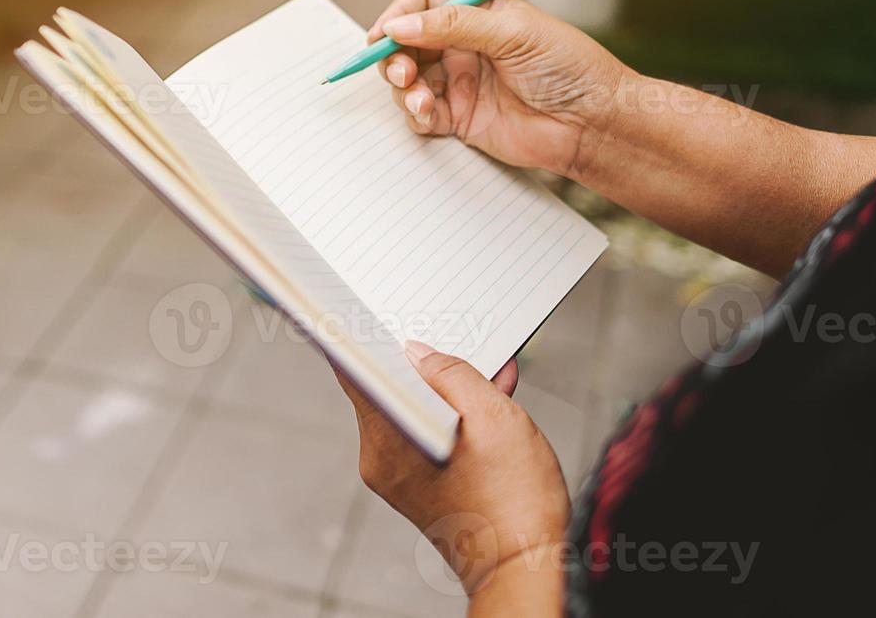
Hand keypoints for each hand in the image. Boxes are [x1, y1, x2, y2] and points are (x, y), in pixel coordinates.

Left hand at [335, 343, 568, 597]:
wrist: (524, 567)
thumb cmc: (514, 499)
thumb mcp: (494, 416)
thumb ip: (453, 375)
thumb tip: (419, 352)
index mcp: (388, 435)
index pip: (352, 371)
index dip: (354, 335)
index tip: (354, 307)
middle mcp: (380, 457)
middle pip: (386, 387)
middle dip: (423, 363)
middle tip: (457, 343)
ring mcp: (394, 475)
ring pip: (409, 409)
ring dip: (444, 390)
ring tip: (490, 377)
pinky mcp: (412, 487)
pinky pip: (421, 434)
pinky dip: (448, 416)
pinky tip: (486, 406)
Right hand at [368, 0, 629, 178]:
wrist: (593, 123)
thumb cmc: (569, 67)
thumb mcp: (512, 32)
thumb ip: (454, 25)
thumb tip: (400, 26)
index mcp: (480, 13)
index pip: (424, 3)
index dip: (399, 16)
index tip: (383, 34)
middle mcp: (465, 45)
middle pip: (407, 42)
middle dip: (394, 55)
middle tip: (399, 70)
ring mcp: (461, 82)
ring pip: (408, 79)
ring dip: (403, 86)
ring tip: (418, 95)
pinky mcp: (460, 118)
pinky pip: (421, 113)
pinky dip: (415, 113)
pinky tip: (427, 112)